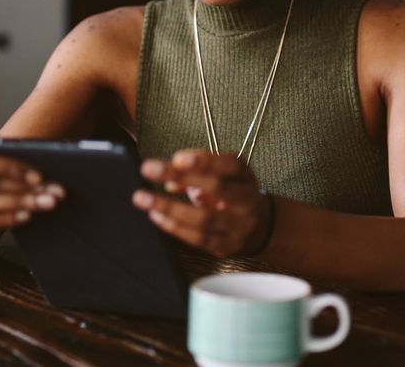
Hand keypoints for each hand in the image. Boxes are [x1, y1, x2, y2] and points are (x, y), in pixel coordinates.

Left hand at [132, 150, 271, 257]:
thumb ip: (200, 169)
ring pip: (203, 218)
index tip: (177, 157)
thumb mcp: (227, 175)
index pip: (229, 165)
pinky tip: (155, 215)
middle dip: (181, 176)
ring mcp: (238, 227)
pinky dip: (174, 227)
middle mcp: (246, 201)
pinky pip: (197, 239)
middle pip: (216, 188)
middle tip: (148, 168)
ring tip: (142, 197)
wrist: (262, 228)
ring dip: (169, 207)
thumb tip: (169, 178)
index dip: (204, 161)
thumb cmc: (235, 193)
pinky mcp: (225, 246)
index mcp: (246, 177)